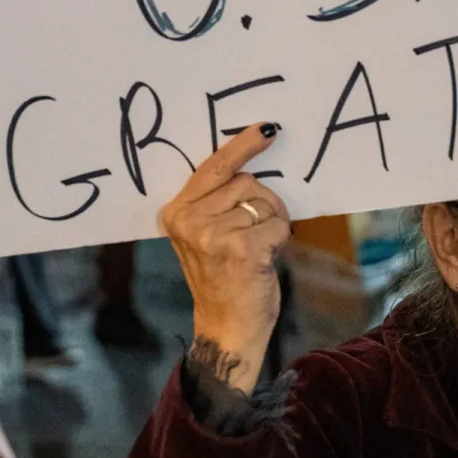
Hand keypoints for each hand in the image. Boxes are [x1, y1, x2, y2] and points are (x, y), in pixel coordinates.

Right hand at [161, 123, 289, 393]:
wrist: (226, 328)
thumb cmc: (222, 279)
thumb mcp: (204, 236)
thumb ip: (214, 204)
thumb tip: (249, 167)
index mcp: (176, 213)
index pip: (212, 168)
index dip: (241, 146)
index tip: (266, 129)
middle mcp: (189, 221)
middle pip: (245, 181)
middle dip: (262, 201)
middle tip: (258, 232)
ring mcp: (213, 235)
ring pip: (263, 202)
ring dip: (273, 222)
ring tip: (260, 248)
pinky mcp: (241, 249)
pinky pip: (276, 224)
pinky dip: (281, 238)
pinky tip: (267, 259)